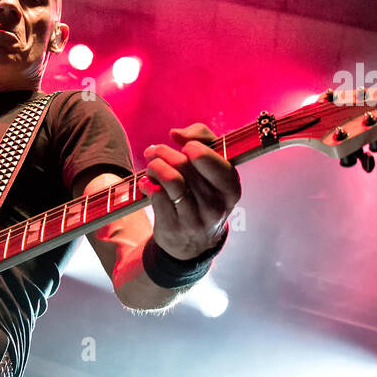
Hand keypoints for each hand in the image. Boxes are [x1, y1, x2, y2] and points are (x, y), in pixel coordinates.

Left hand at [138, 124, 241, 260]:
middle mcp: (216, 205)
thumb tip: (177, 134)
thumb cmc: (202, 196)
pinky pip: (157, 196)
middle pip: (186, 165)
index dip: (195, 147)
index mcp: (230, 188)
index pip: (214, 160)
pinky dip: (147, 184)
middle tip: (154, 152)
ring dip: (155, 166)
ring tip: (151, 166)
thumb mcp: (213, 171)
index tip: (184, 146)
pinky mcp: (173, 227)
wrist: (193, 243)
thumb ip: (203, 140)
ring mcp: (195, 219)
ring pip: (171, 179)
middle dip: (165, 152)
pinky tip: (146, 183)